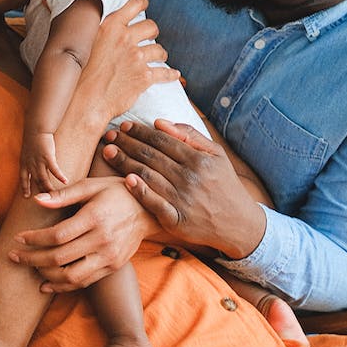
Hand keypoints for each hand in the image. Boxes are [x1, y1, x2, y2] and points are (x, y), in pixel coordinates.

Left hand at [8, 177, 153, 290]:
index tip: (18, 238)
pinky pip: (84, 282)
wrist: (148, 209)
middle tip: (14, 256)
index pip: (58, 235)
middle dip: (32, 259)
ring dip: (45, 275)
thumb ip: (63, 195)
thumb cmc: (116, 192)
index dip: (34, 239)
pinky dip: (63, 286)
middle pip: (60, 258)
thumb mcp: (91, 186)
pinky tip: (46, 283)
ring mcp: (109, 257)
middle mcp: (103, 240)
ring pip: (71, 277)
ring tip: (30, 267)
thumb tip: (37, 199)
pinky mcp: (113, 267)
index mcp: (95, 218)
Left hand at [20, 132, 67, 195]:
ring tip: (56, 195)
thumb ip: (29, 156)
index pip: (23, 179)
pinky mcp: (47, 158)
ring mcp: (38, 162)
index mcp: (24, 162)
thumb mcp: (27, 148)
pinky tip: (65, 181)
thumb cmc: (33, 135)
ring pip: (44, 179)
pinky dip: (60, 176)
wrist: (36, 127)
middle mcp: (30, 165)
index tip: (26, 196)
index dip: (24, 187)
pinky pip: (54, 170)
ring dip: (50, 188)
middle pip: (35, 182)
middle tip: (46, 200)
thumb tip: (31, 159)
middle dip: (40, 192)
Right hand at [76, 0, 180, 123]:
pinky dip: (171, 75)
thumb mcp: (83, 44)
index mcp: (110, 26)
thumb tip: (98, 27)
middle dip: (151, 31)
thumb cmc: (77, 75)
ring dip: (160, 53)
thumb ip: (95, 32)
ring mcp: (136, 57)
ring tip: (158, 56)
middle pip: (150, 26)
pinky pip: (164, 73)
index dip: (141, 3)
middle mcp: (125, 39)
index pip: (133, 5)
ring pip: (159, 49)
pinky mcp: (144, 77)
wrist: (83, 101)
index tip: (144, 4)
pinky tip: (174, 75)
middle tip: (149, 35)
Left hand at [101, 118, 266, 260]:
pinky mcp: (177, 220)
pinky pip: (154, 204)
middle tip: (108, 135)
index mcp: (198, 160)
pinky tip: (125, 179)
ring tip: (108, 152)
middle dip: (127, 143)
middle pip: (151, 156)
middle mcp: (189, 178)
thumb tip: (160, 122)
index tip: (124, 125)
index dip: (140, 132)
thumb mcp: (216, 155)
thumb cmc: (224, 184)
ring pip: (148, 176)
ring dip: (125, 162)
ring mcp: (182, 200)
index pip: (162, 141)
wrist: (239, 224)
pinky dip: (139, 191)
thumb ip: (190, 136)